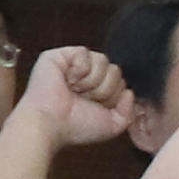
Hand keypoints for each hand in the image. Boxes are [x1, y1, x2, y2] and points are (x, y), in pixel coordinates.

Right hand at [17, 42, 132, 136]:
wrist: (50, 124)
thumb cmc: (76, 127)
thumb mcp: (112, 126)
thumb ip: (127, 112)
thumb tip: (129, 92)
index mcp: (98, 90)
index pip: (121, 82)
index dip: (113, 97)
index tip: (95, 108)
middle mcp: (87, 76)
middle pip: (115, 70)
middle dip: (104, 90)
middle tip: (83, 99)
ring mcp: (74, 64)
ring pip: (103, 60)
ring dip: (92, 81)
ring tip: (74, 90)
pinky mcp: (60, 55)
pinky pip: (85, 52)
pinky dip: (79, 70)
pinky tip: (67, 81)